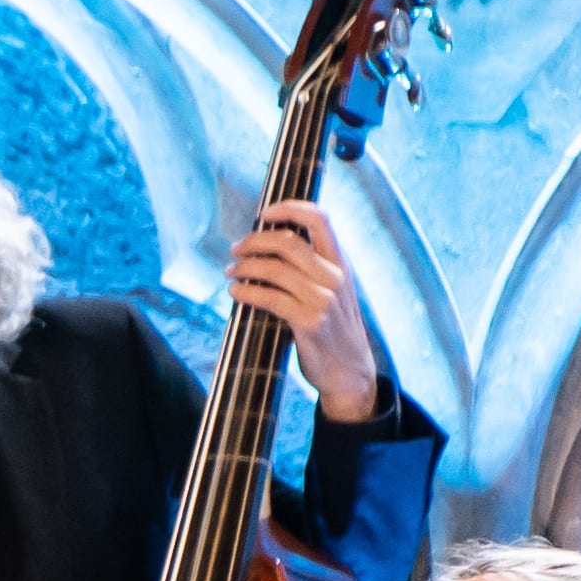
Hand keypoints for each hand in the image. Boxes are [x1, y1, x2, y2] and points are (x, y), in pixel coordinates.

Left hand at [233, 200, 379, 421]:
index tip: (264, 213)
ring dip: (244, 267)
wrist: (349, 371)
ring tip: (230, 272)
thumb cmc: (334, 329)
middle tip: (235, 249)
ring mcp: (323, 299)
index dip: (290, 208)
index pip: (320, 219)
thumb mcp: (333, 291)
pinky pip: (268, 298)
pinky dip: (245, 291)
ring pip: (274, 269)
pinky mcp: (309, 321)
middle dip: (254, 241)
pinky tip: (235, 291)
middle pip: (287, 242)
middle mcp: (334, 276)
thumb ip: (313, 268)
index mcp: (341, 263)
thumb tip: (272, 246)